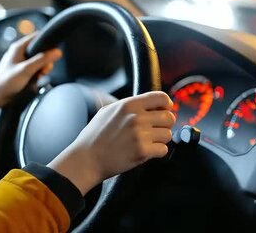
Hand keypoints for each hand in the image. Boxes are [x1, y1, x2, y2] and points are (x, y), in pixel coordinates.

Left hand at [0, 33, 61, 118]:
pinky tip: (34, 81)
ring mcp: (20, 62)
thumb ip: (42, 60)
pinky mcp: (21, 71)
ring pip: (38, 61)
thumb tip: (57, 52)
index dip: (47, 42)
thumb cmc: (5, 83)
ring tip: (37, 77)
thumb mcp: (26, 70)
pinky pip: (34, 69)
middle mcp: (19, 53)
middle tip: (43, 70)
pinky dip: (37, 75)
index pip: (37, 37)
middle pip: (40, 51)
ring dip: (41, 69)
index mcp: (18, 47)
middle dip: (46, 61)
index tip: (53, 52)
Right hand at [47, 91, 174, 194]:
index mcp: (129, 105)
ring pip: (168, 134)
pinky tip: (146, 151)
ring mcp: (140, 134)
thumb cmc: (95, 136)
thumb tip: (146, 103)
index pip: (161, 97)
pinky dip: (157, 152)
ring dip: (160, 140)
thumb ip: (128, 105)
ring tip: (147, 142)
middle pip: (169, 117)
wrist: (87, 158)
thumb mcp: (108, 111)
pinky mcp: (142, 151)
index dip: (166, 105)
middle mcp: (136, 117)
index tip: (164, 111)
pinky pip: (163, 150)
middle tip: (155, 131)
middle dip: (164, 125)